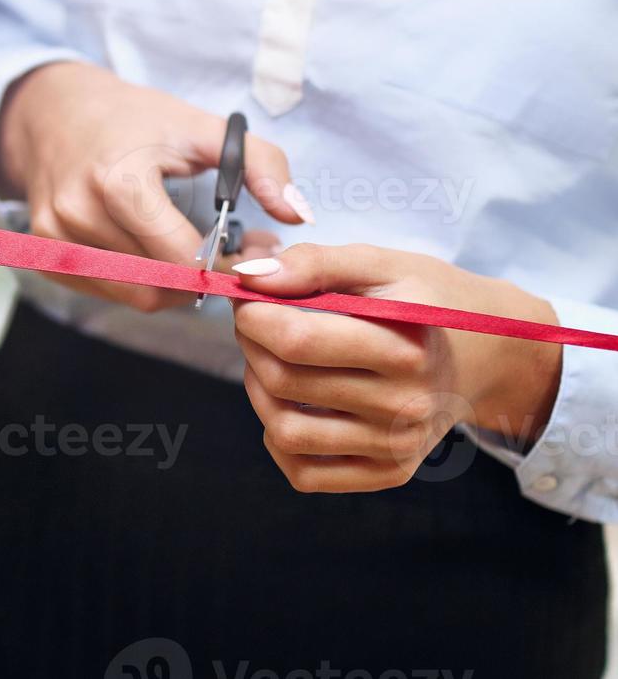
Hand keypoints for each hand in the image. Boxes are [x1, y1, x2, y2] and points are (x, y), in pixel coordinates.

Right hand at [0, 62, 311, 310]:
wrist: (54, 113)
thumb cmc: (133, 119)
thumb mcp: (200, 127)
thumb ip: (261, 164)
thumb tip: (297, 214)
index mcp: (119, 181)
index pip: (182, 258)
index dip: (224, 266)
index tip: (249, 254)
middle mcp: (79, 213)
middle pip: (160, 284)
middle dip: (203, 279)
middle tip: (228, 255)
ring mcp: (55, 238)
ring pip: (134, 295)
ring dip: (172, 285)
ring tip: (192, 252)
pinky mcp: (45, 255)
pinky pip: (107, 291)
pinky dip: (138, 281)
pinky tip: (151, 250)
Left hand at [231, 244, 564, 491]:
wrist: (490, 353)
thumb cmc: (429, 301)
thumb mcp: (381, 263)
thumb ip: (314, 263)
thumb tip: (249, 276)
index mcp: (404, 346)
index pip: (297, 340)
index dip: (253, 316)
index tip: (248, 299)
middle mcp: (404, 404)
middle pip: (284, 381)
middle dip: (250, 345)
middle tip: (256, 323)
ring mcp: (397, 445)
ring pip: (285, 432)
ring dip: (257, 393)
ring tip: (270, 363)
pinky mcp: (389, 472)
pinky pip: (306, 474)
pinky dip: (279, 441)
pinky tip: (291, 405)